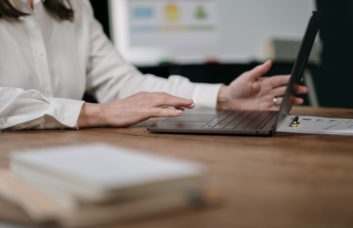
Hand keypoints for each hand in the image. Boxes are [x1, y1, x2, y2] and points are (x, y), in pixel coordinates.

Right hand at [78, 92, 193, 127]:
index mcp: (144, 96)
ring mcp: (145, 104)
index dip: (174, 99)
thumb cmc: (118, 111)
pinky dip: (170, 111)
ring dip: (179, 103)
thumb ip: (144, 106)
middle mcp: (146, 97)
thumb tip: (154, 110)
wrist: (105, 112)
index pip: (163, 96)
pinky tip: (179, 113)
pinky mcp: (142, 111)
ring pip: (166, 101)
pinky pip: (160, 111)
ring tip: (190, 105)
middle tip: (192, 103)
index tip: (184, 102)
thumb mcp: (133, 106)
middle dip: (181, 99)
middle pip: (167, 96)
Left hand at [217, 60, 307, 110]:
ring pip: (282, 99)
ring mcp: (266, 100)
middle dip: (294, 89)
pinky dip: (282, 109)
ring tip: (299, 100)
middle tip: (303, 90)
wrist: (228, 100)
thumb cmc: (236, 87)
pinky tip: (288, 108)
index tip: (298, 78)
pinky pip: (275, 108)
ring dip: (291, 100)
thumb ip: (259, 70)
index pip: (280, 80)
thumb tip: (269, 62)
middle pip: (284, 89)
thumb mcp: (247, 76)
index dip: (289, 79)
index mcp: (265, 82)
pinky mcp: (263, 108)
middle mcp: (267, 91)